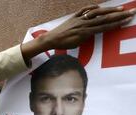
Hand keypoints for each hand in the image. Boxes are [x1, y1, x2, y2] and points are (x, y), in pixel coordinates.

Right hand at [21, 5, 135, 59]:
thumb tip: (93, 27)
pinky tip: (109, 21)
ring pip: (101, 20)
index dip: (114, 14)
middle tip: (131, 12)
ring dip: (114, 18)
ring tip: (125, 16)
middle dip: (118, 14)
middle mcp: (84, 20)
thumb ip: (83, 24)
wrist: (51, 39)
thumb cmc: (61, 35)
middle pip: (104, 15)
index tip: (125, 12)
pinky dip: (101, 24)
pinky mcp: (79, 32)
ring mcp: (82, 26)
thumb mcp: (72, 25)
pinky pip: (93, 27)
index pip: (102, 15)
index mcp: (83, 19)